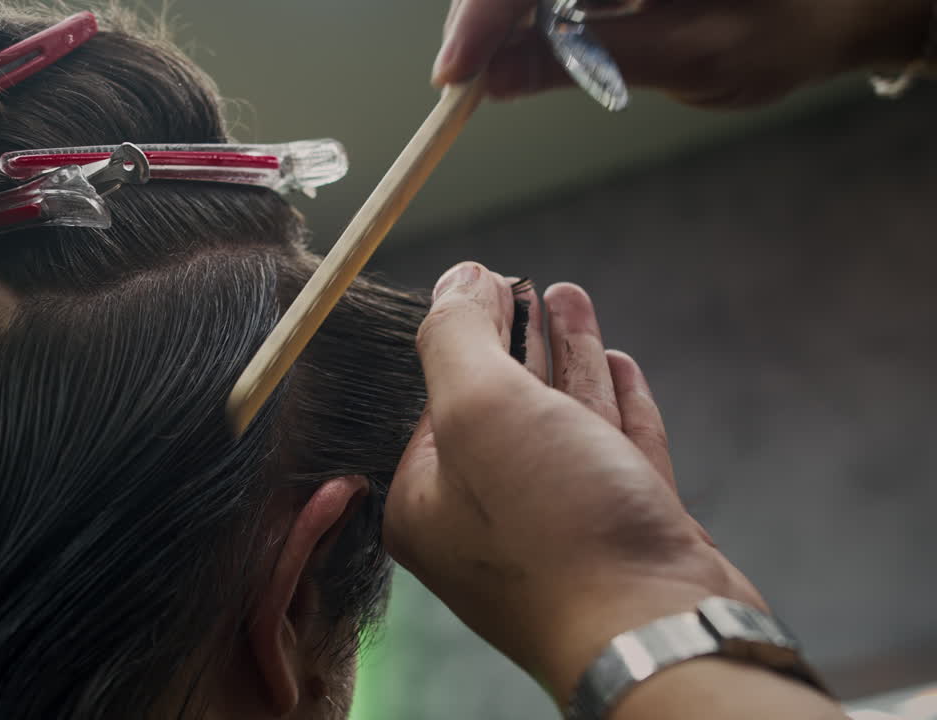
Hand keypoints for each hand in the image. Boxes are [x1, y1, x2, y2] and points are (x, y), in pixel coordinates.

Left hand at [384, 263, 761, 702]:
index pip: (435, 398)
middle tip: (530, 283)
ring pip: (558, 422)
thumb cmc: (554, 530)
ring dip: (566, 357)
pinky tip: (617, 365)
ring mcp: (556, 527)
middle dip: (517, 337)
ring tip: (570, 298)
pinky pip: (609, 452)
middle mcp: (483, 519)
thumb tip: (456, 279)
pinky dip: (612, 405)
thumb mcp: (481, 407)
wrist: (654, 630)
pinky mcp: (621, 533)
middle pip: (499, 405)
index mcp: (426, 500)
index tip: (488, 277)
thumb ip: (458, 336)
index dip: (464, 332)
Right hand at [433, 0, 932, 106]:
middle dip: (483, 17)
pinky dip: (524, 14)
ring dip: (498, 18)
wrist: (836, 5)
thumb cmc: (782, 27)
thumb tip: (492, 81)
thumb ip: (582, 63)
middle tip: (460, 82)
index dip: (484, 17)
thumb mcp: (685, 53)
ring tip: (480, 71)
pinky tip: (514, 49)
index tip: (454, 75)